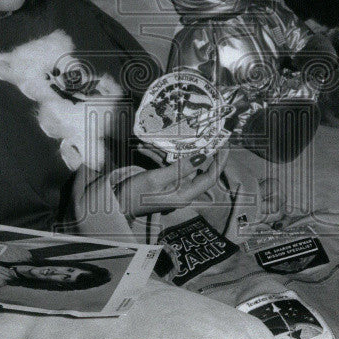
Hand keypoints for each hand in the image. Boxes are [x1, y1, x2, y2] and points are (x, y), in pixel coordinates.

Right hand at [113, 149, 228, 219]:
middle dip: (195, 150)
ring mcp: (172, 187)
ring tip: (163, 138)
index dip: (219, 161)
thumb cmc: (135, 195)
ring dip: (172, 152)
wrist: (114, 205)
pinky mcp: (162, 183)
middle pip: (197, 169)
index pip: (210, 177)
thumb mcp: (157, 178)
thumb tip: (202, 156)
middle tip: (198, 133)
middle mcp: (182, 192)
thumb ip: (180, 167)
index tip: (223, 144)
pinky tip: (146, 147)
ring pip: (180, 164)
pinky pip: (167, 166)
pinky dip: (159, 156)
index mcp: (184, 195)